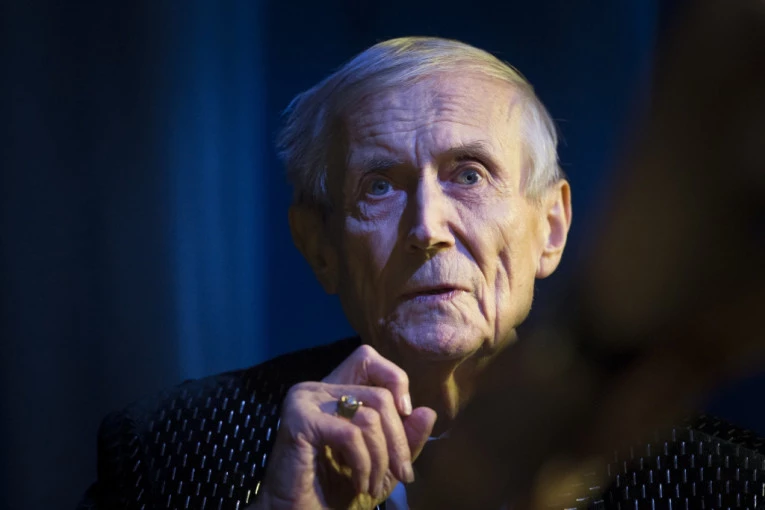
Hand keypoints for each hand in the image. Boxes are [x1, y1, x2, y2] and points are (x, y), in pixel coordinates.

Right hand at [254, 344, 436, 509]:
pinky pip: (350, 434)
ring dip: (381, 458)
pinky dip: (363, 464)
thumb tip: (428, 412)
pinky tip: (359, 483)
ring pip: (369, 416)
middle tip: (402, 474)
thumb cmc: (338, 490)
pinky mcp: (298, 421)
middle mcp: (316, 388)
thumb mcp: (384, 463)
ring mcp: (304, 401)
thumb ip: (406, 437)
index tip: (407, 414)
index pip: (368, 358)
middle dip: (398, 439)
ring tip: (375, 485)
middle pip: (379, 395)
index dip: (394, 380)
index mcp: (333, 390)